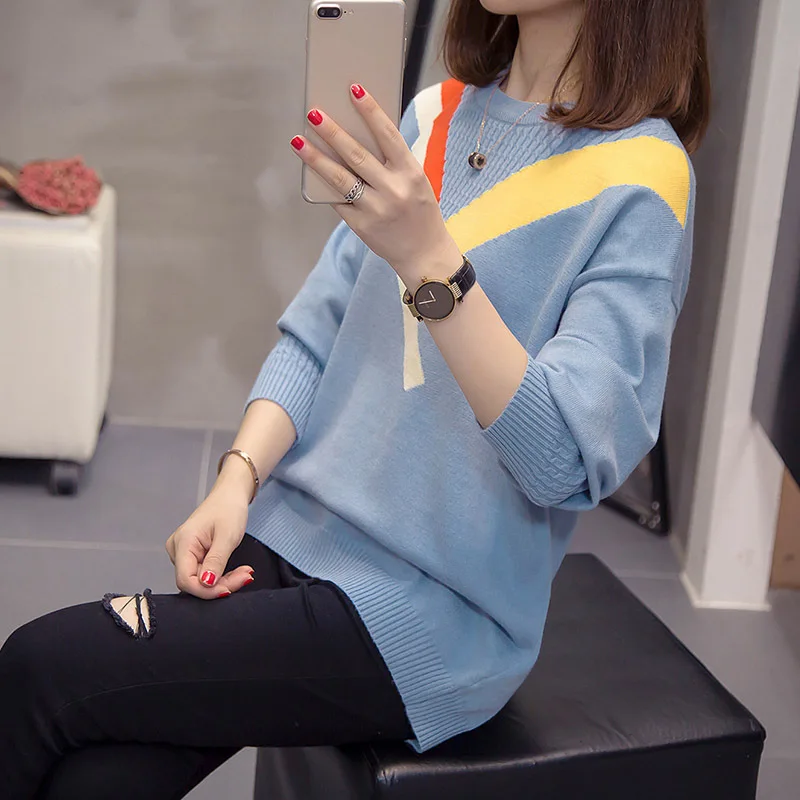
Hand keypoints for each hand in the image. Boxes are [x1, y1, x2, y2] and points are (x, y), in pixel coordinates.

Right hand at [165, 484, 253, 599]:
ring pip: (200, 580)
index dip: (206, 590)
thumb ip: (216, 561)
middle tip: (245, 577)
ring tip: (244, 573)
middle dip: (220, 585)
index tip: (229, 588)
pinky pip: (204, 574)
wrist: (230, 495)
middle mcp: (177, 549)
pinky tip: (236, 572)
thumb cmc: (229, 509)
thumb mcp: (227, 536)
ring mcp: (182, 553)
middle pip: (193, 582)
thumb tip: (206, 584)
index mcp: (183, 542)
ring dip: (223, 582)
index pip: (185, 580)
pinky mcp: (191, 555)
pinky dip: (221, 576)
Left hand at [290, 84, 462, 284]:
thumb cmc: (420, 212)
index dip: (371, 111)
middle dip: (332, 132)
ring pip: (341, 179)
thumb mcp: (416, 182)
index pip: (388, 135)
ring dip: (317, 159)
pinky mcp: (362, 226)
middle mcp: (394, 190)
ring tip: (299, 141)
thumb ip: (393, 163)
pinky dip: (326, 187)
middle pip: (357, 155)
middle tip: (312, 113)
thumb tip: (358, 136)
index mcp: (411, 173)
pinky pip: (339, 202)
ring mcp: (376, 210)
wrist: (425, 255)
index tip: (354, 89)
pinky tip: (313, 173)